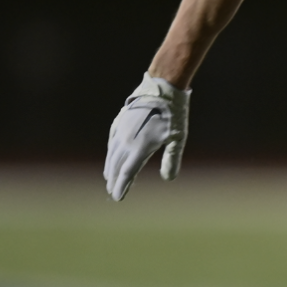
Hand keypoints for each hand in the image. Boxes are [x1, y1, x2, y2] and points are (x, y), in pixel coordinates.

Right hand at [104, 72, 190, 200]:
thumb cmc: (173, 114)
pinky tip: (111, 157)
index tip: (117, 198)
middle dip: (114, 180)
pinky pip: (111, 142)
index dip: (121, 186)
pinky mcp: (119, 122)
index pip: (127, 173)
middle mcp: (126, 141)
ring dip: (110, 168)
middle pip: (116, 166)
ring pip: (111, 154)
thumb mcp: (178, 138)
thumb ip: (171, 159)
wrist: (162, 88)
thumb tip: (168, 179)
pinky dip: (110, 153)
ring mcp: (121, 130)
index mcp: (140, 147)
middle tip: (112, 191)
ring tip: (109, 179)